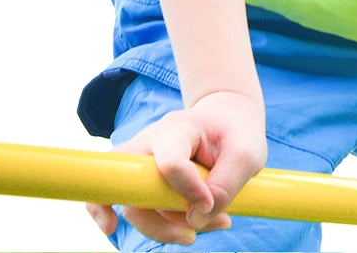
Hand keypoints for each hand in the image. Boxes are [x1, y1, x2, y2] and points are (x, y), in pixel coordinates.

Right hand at [86, 89, 267, 245]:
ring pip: (132, 202)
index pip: (170, 160)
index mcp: (178, 128)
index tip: (210, 205)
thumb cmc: (236, 133)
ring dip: (164, 227)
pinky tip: (109, 228)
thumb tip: (195, 219)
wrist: (226, 120)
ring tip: (203, 229)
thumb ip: (226, 185)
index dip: (187, 189)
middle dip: (157, 220)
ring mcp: (142, 162)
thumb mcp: (246, 153)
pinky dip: (131, 220)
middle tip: (192, 235)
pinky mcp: (142, 181)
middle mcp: (150, 143)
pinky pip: (129, 205)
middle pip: (133, 183)